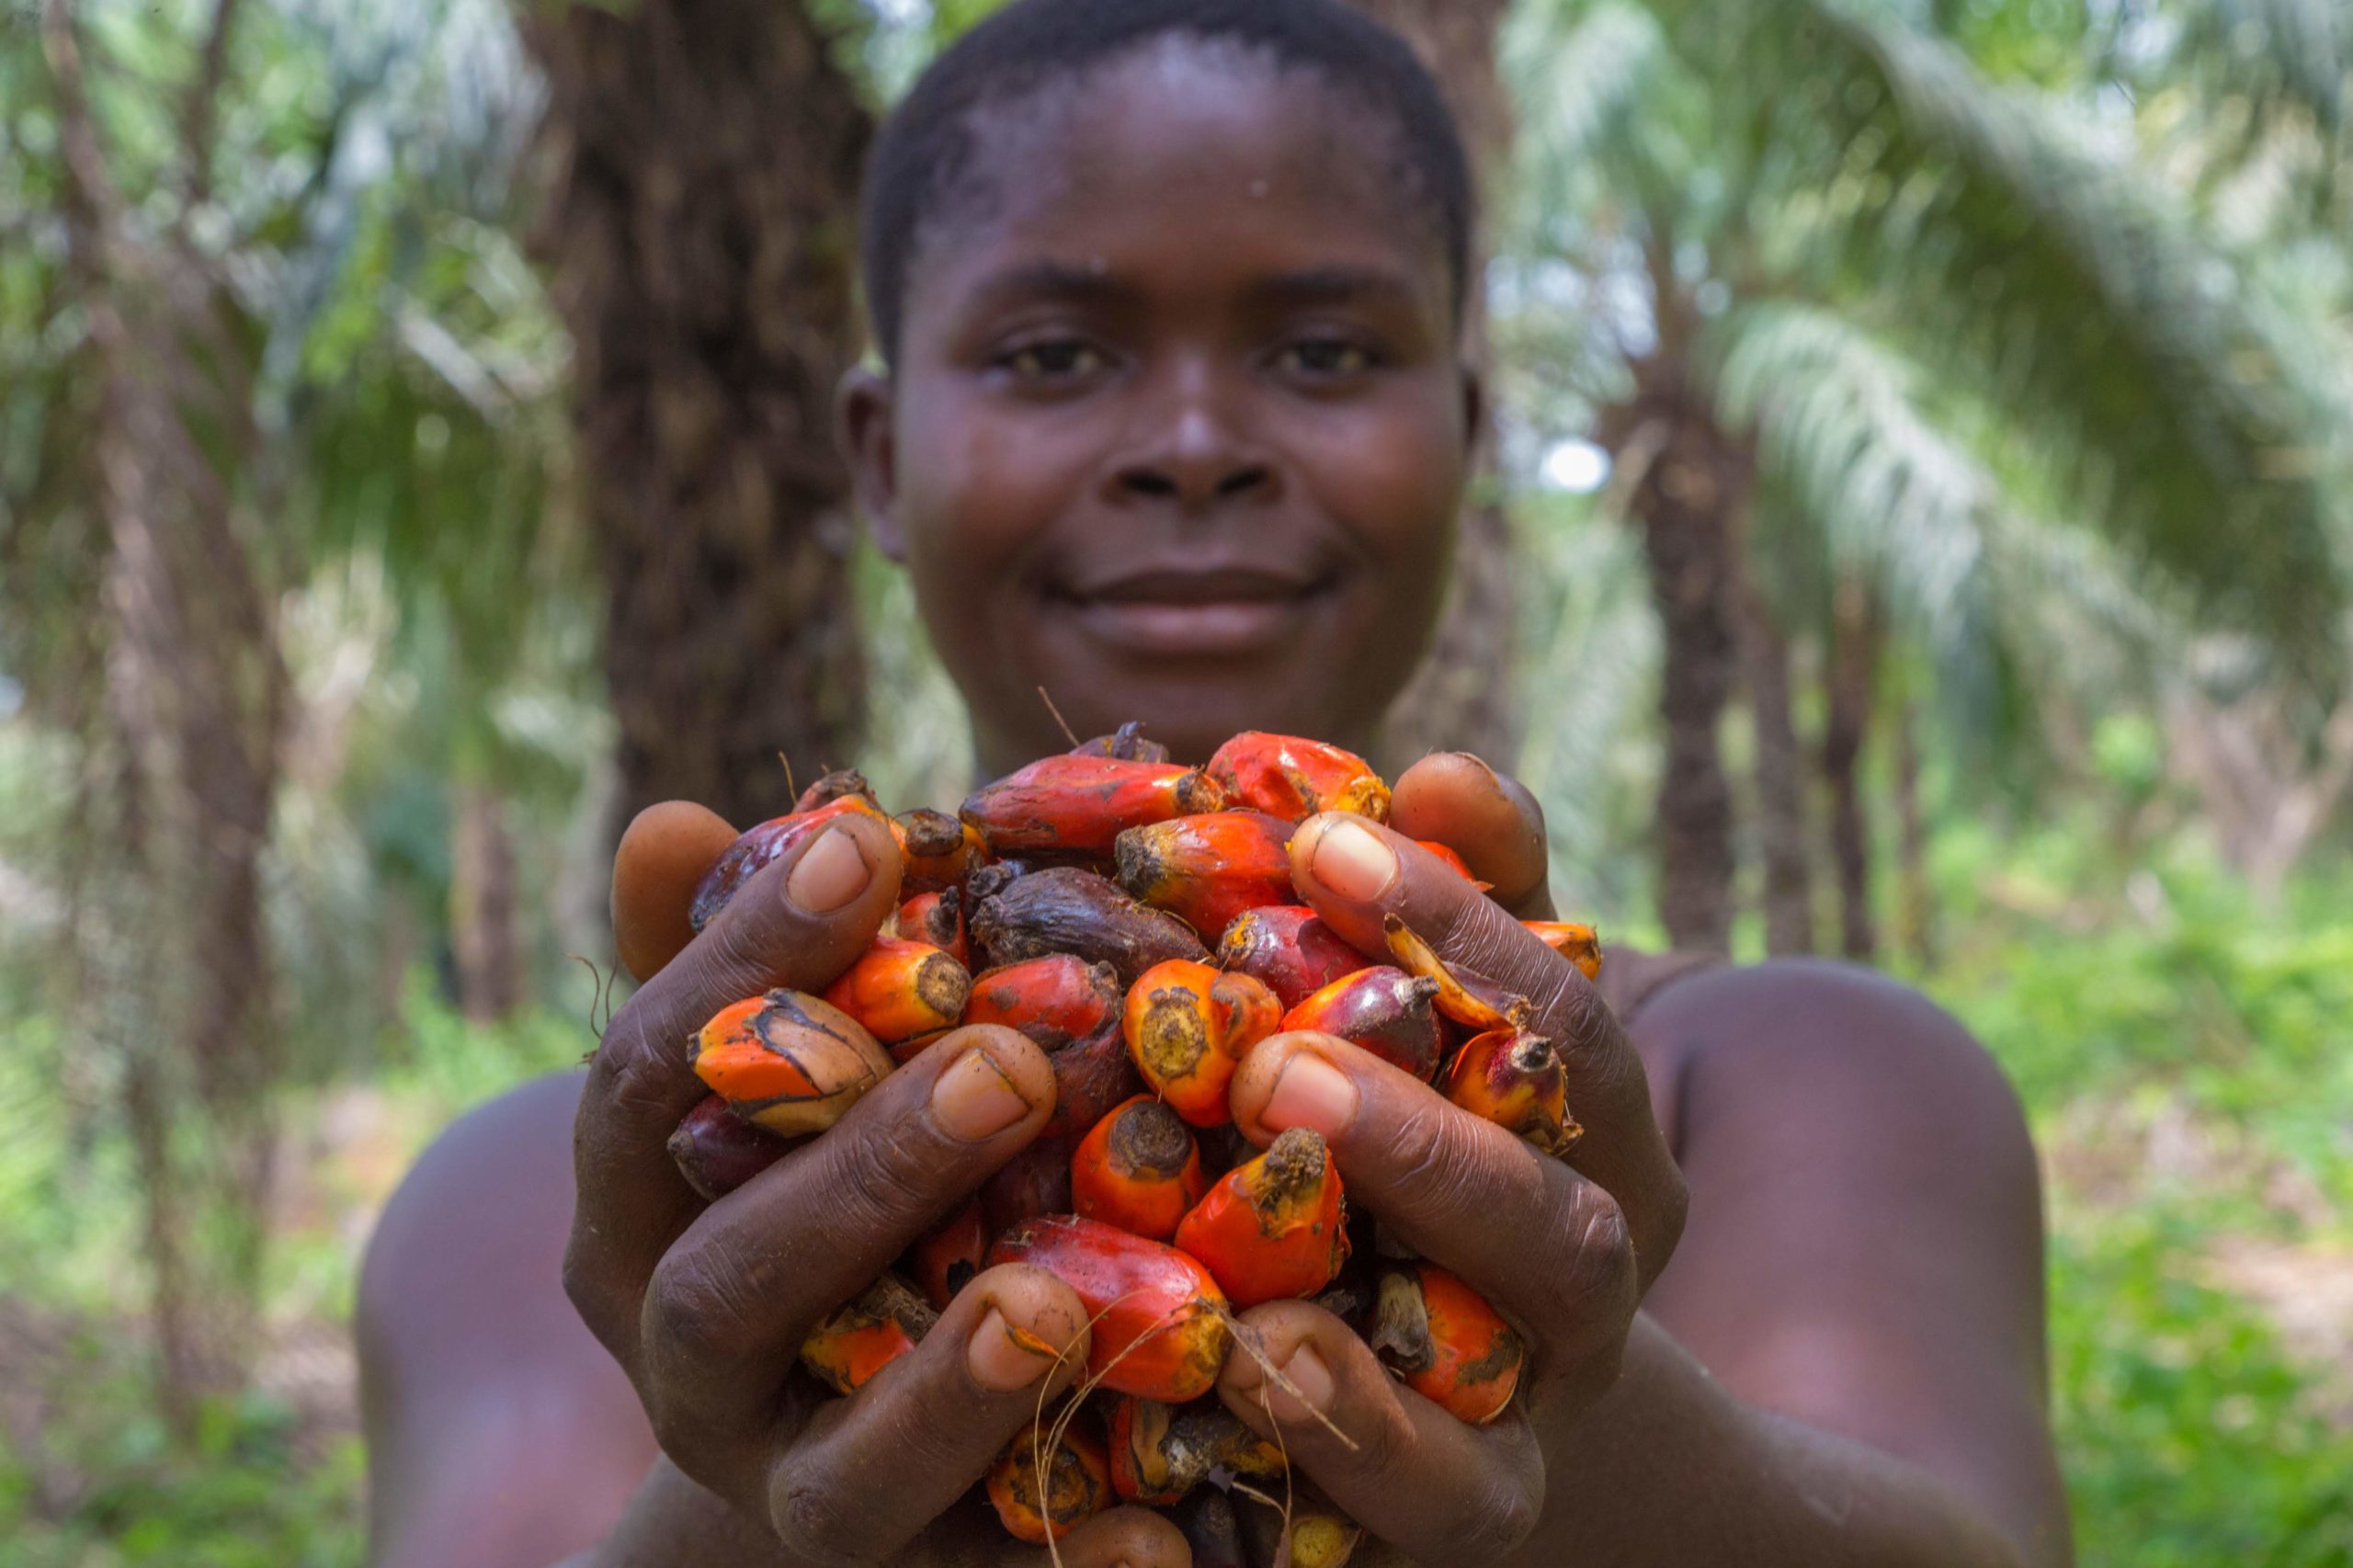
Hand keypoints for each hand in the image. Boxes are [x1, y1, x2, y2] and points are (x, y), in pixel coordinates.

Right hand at [572, 805, 1191, 1566]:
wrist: (837, 1426)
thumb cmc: (824, 1184)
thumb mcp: (774, 1076)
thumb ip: (739, 966)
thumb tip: (676, 816)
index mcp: (641, 1208)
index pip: (651, 1077)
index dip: (748, 960)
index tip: (870, 835)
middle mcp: (686, 1352)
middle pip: (736, 1274)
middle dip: (866, 1170)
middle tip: (1006, 1063)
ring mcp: (786, 1479)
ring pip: (838, 1465)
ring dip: (948, 1387)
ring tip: (1050, 1305)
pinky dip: (1066, 1567)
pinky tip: (1169, 1543)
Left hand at [1208, 756, 1688, 1565]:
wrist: (1459, 1373)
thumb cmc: (1432, 1146)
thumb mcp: (1455, 1016)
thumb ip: (1462, 903)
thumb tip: (1440, 767)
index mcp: (1596, 1138)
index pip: (1561, 1020)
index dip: (1459, 925)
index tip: (1322, 837)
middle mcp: (1587, 1283)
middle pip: (1554, 1224)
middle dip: (1426, 1146)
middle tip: (1276, 1073)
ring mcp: (1527, 1415)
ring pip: (1494, 1400)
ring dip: (1367, 1376)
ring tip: (1262, 1299)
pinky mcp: (1458, 1519)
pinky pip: (1426, 1514)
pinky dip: (1345, 1456)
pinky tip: (1240, 1381)